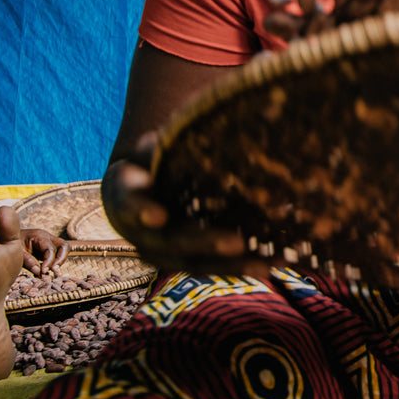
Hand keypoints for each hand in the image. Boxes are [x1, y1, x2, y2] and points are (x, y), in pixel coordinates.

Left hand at [15, 211, 68, 275]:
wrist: (5, 237)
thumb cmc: (9, 243)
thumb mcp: (16, 252)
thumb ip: (27, 261)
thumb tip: (38, 272)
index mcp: (39, 236)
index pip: (50, 249)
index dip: (49, 262)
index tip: (43, 272)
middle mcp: (47, 238)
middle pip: (64, 246)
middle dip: (61, 259)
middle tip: (54, 271)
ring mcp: (48, 242)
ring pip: (63, 250)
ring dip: (60, 261)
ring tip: (52, 273)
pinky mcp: (47, 249)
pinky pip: (57, 255)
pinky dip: (55, 263)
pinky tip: (47, 271)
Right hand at [102, 133, 260, 276]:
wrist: (143, 189)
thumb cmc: (153, 160)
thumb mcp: (154, 147)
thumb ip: (165, 146)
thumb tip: (193, 130)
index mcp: (125, 198)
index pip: (129, 204)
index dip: (141, 210)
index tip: (158, 215)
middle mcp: (142, 233)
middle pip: (172, 241)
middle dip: (205, 242)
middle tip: (236, 243)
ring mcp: (165, 253)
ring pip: (197, 263)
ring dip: (233, 266)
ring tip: (266, 264)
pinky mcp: (188, 261)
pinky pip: (215, 268)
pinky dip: (243, 266)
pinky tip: (272, 264)